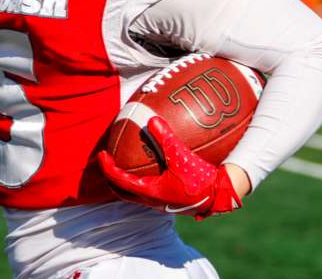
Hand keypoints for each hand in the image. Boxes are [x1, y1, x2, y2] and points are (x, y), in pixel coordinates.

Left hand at [98, 116, 241, 219]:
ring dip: (127, 179)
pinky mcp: (171, 200)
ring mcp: (160, 202)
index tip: (101, 154)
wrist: (220, 198)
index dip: (107, 167)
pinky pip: (151, 189)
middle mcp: (151, 200)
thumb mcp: (182, 156)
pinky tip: (155, 165)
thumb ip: (166, 137)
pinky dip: (145, 178)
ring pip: (136, 193)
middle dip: (112, 176)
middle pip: (122, 191)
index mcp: (148, 191)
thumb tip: (152, 118)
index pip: (118, 180)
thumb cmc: (200, 180)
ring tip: (126, 163)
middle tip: (108, 162)